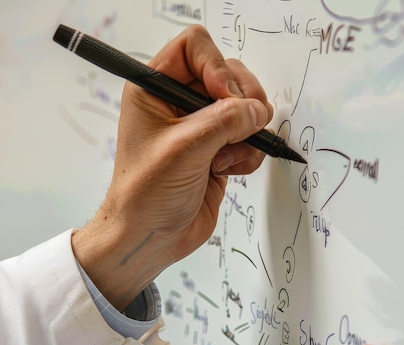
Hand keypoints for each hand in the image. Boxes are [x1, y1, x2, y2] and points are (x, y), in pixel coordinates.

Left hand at [72, 26, 272, 310]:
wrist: (150, 238)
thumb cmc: (146, 195)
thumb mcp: (184, 149)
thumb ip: (225, 120)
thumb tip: (258, 110)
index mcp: (155, 88)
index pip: (195, 47)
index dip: (218, 68)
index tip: (225, 99)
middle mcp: (179, 103)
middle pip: (228, 75)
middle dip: (241, 101)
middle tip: (240, 126)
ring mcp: (201, 129)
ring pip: (245, 109)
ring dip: (246, 133)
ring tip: (224, 157)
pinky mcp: (219, 152)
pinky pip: (249, 139)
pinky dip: (247, 154)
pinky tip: (226, 171)